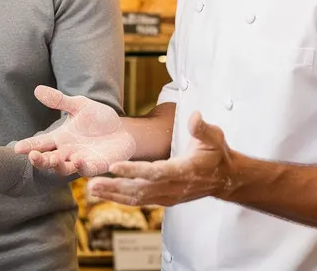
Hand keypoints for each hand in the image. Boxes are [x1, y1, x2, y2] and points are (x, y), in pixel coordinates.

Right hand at [13, 86, 134, 177]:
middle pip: (48, 160)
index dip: (28, 146)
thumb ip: (59, 100)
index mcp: (60, 138)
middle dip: (40, 160)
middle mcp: (67, 152)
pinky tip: (78, 161)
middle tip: (33, 156)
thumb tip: (37, 89)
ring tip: (53, 159)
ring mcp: (80, 161)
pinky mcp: (96, 166)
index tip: (17, 148)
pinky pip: (86, 170)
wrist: (122, 130)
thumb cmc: (98, 119)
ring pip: (64, 169)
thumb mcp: (79, 105)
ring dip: (57, 166)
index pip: (40, 143)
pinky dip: (81, 167)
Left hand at [87, 111, 233, 206]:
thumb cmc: (217, 154)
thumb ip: (202, 128)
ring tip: (91, 189)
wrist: (225, 179)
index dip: (134, 170)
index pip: (155, 172)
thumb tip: (194, 115)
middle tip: (91, 183)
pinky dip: (121, 198)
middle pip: (140, 190)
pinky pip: (140, 201)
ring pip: (137, 198)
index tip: (114, 167)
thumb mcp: (214, 137)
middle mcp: (174, 187)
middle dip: (115, 187)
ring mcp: (168, 196)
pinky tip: (105, 193)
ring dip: (113, 194)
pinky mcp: (164, 200)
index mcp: (183, 170)